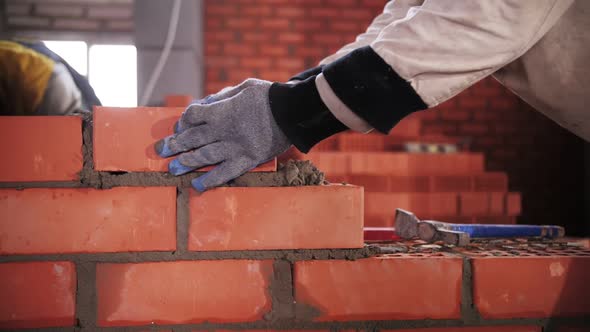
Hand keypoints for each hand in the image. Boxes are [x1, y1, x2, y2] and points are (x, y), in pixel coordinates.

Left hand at [155, 79, 291, 190]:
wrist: (293, 112)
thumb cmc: (268, 96)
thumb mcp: (243, 87)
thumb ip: (222, 96)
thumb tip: (204, 103)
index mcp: (222, 110)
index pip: (193, 116)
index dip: (182, 122)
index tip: (179, 128)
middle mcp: (224, 130)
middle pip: (193, 138)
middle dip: (174, 145)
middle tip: (161, 151)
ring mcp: (235, 147)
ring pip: (205, 156)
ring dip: (187, 163)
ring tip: (173, 168)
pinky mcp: (247, 160)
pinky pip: (225, 173)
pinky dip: (210, 180)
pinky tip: (197, 185)